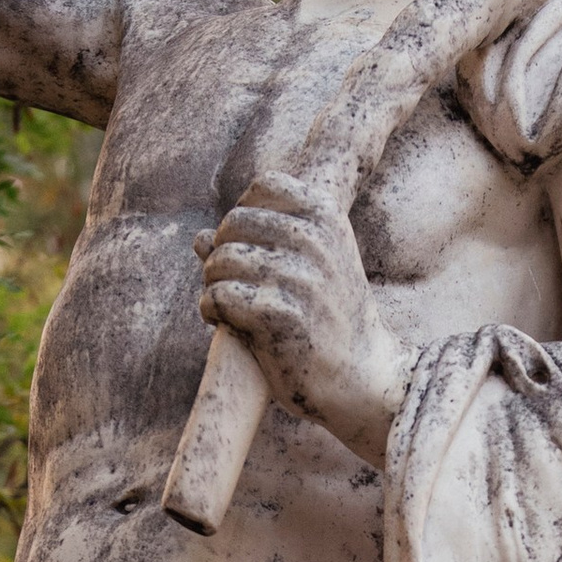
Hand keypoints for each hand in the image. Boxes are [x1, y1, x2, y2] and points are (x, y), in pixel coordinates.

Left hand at [195, 170, 409, 465]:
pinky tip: (223, 322)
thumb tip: (198, 238)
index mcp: (327, 217)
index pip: (264, 186)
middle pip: (233, 223)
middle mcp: (314, 239)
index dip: (244, 213)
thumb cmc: (330, 320)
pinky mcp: (278, 314)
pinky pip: (217, 296)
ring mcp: (298, 275)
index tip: (248, 246)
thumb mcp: (310, 269)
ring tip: (227, 305)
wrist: (362, 376)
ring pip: (219, 260)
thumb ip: (258, 246)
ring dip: (213, 284)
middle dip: (222, 253)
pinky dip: (211, 310)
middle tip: (232, 284)